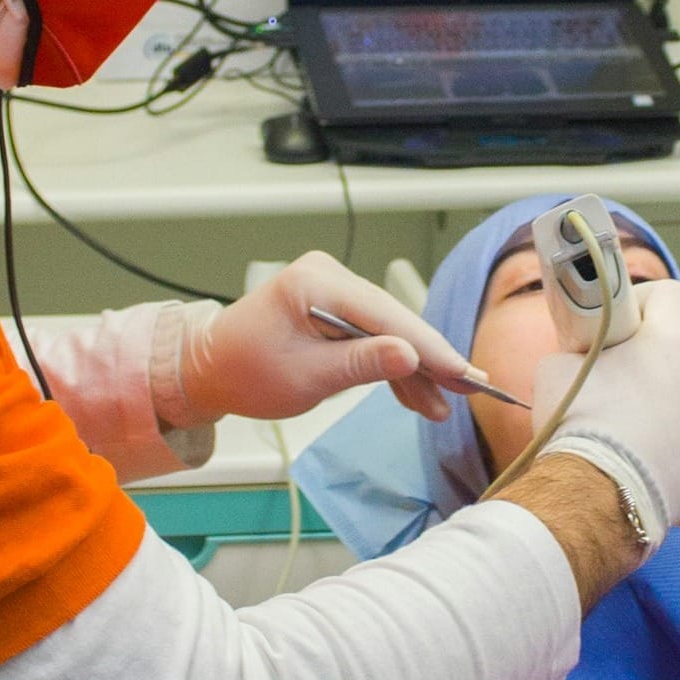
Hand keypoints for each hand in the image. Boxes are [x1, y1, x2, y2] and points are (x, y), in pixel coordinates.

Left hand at [179, 252, 470, 423]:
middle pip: (395, 319)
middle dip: (431, 358)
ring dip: (416, 368)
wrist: (208, 369)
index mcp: (316, 282)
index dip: (429, 348)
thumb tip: (410, 356)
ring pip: (390, 329)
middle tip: (471, 388)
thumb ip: (360, 364)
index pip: (386, 315)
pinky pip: (374, 334)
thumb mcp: (304, 377)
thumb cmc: (245, 373)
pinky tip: (419, 395)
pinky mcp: (336, 307)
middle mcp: (329, 275)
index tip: (463, 373)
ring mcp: (334, 289)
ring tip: (445, 404)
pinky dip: (393, 364)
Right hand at [535, 280, 679, 546]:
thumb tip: (583, 354)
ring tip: (620, 422)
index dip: (642, 300)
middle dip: (647, 355)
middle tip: (610, 374)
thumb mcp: (558, 366)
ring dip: (660, 397)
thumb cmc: (580, 423)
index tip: (616, 320)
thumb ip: (582, 347)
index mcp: (676, 340)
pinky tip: (634, 454)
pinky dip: (666, 437)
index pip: (673, 294)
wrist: (596, 499)